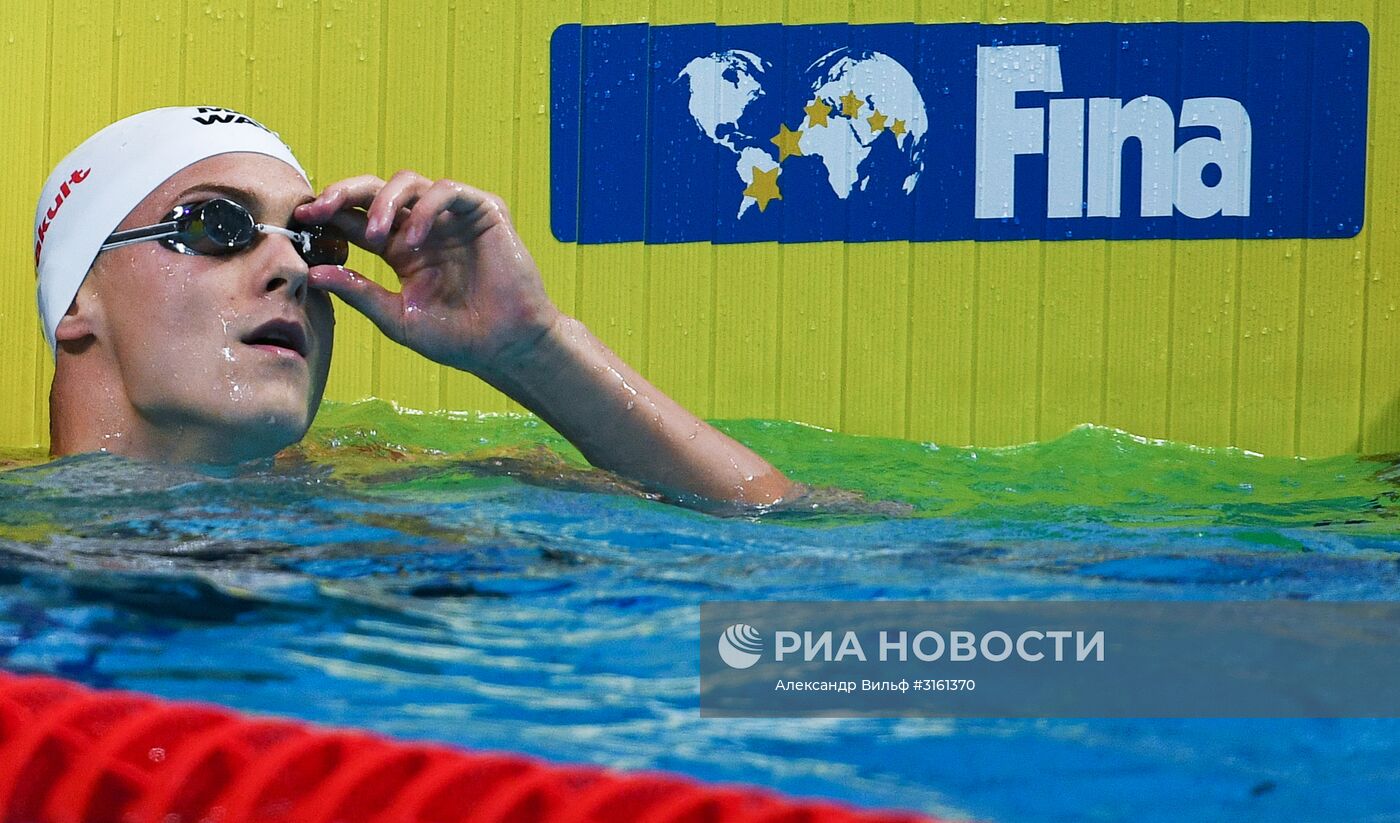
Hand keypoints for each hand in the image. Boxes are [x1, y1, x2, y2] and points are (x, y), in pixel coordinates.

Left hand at [294, 171, 560, 378]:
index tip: (301, 218)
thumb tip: (311, 273)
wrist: (506, 347)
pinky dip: (426, 208)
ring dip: (383, 202)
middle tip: (320, 208)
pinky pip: (447, 191)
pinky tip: (416, 238)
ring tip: (375, 235)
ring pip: (408, 181)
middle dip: (343, 192)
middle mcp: (423, 227)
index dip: (328, 213)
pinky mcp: (483, 212)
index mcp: (400, 249)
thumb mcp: (396, 316)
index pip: (357, 218)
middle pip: (374, 189)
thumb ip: (358, 292)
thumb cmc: (457, 338)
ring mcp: (452, 217)